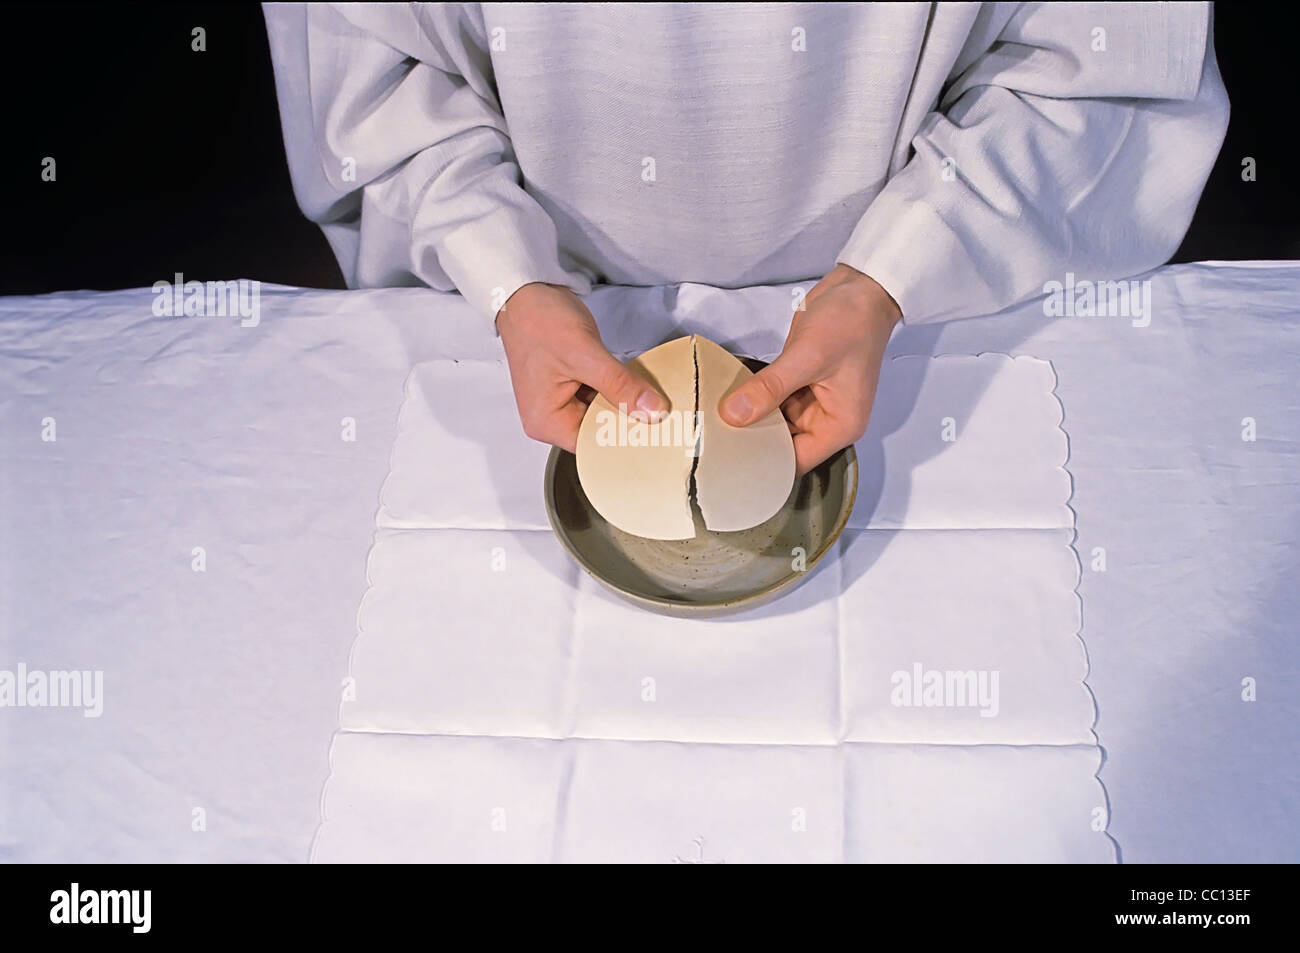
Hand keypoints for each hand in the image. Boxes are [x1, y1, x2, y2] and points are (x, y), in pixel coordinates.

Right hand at [496, 282, 667, 452]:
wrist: (526, 292)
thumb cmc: (539, 321)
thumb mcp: (585, 355)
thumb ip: (620, 386)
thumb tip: (653, 412)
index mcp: (546, 422)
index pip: (594, 446)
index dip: (625, 440)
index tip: (658, 433)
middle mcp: (551, 418)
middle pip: (600, 431)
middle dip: (629, 420)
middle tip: (663, 414)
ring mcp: (562, 401)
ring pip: (605, 412)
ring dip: (626, 402)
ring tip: (654, 398)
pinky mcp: (572, 386)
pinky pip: (602, 396)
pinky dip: (619, 389)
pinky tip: (638, 384)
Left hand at [719, 264, 901, 475]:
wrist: (860, 288)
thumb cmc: (848, 323)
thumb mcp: (807, 357)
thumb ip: (769, 388)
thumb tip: (732, 415)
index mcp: (839, 426)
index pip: (795, 462)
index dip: (763, 463)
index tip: (728, 461)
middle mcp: (826, 421)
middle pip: (781, 445)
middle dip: (751, 441)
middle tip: (711, 441)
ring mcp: (812, 402)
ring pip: (773, 422)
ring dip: (749, 418)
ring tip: (711, 424)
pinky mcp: (800, 384)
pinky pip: (772, 400)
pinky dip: (754, 399)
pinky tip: (727, 399)